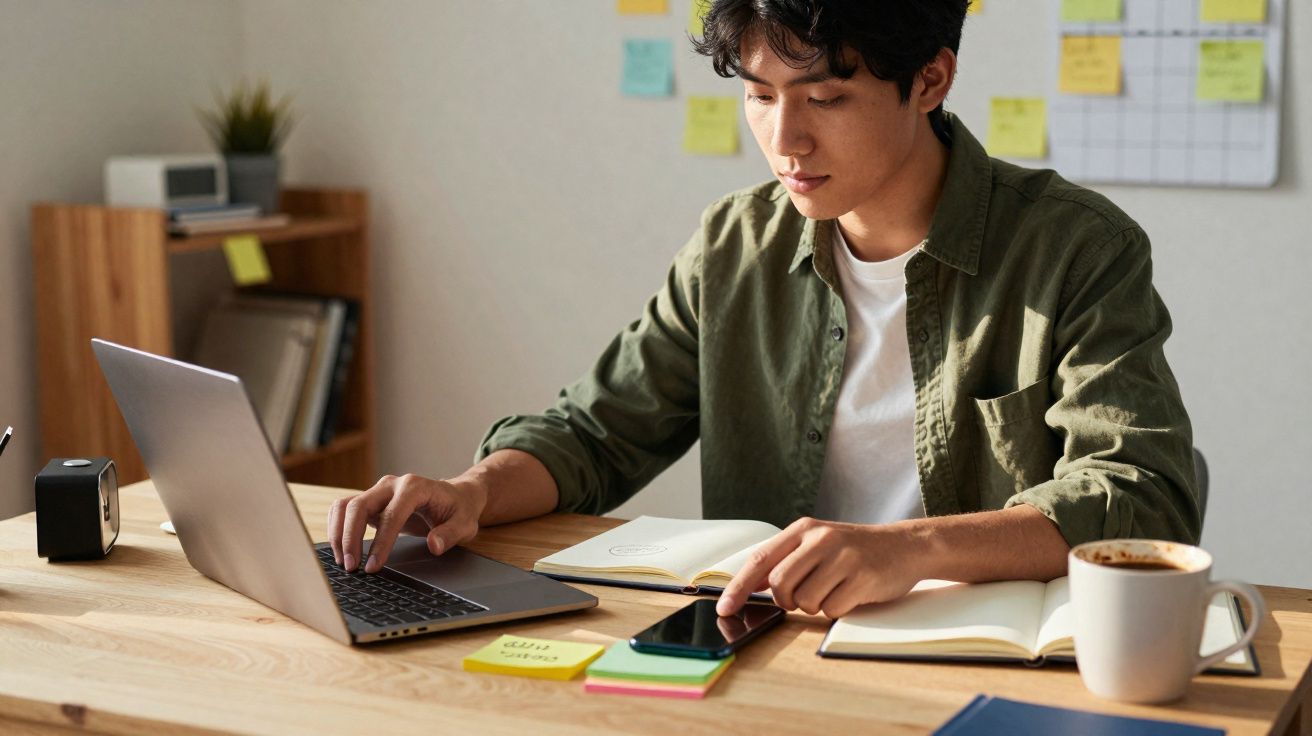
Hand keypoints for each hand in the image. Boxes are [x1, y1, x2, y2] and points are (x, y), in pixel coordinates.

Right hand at [327, 473, 487, 573]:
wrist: (455, 496)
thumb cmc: (459, 510)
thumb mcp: (465, 524)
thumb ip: (451, 534)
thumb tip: (433, 545)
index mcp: (415, 487)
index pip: (392, 514)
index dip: (381, 541)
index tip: (373, 566)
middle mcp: (392, 485)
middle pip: (360, 505)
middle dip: (351, 538)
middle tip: (351, 567)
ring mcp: (379, 491)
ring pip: (345, 506)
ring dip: (338, 533)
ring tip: (343, 562)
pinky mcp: (371, 501)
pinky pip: (344, 509)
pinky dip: (337, 528)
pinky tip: (341, 550)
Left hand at [716, 517, 924, 618]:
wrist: (905, 546)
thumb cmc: (855, 550)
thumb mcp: (818, 544)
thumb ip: (785, 561)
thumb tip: (747, 588)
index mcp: (804, 529)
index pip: (760, 560)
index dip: (738, 587)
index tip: (724, 608)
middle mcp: (821, 539)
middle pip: (779, 584)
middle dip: (785, 601)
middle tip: (801, 598)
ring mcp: (843, 557)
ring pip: (804, 601)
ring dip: (814, 606)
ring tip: (832, 590)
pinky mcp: (862, 577)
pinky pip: (832, 609)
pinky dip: (837, 609)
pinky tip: (850, 594)